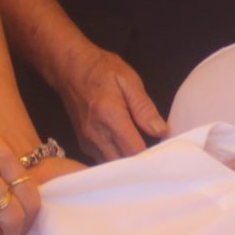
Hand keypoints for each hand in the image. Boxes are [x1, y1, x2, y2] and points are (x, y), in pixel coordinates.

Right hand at [52, 44, 166, 162]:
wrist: (69, 68)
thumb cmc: (101, 69)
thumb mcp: (128, 80)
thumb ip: (144, 107)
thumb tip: (160, 131)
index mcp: (109, 115)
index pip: (134, 150)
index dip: (151, 156)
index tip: (165, 153)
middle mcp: (96, 133)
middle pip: (123, 164)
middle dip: (141, 164)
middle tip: (157, 156)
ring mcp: (87, 141)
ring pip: (112, 165)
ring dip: (128, 164)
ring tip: (144, 153)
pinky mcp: (84, 144)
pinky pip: (103, 160)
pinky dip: (117, 160)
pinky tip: (127, 150)